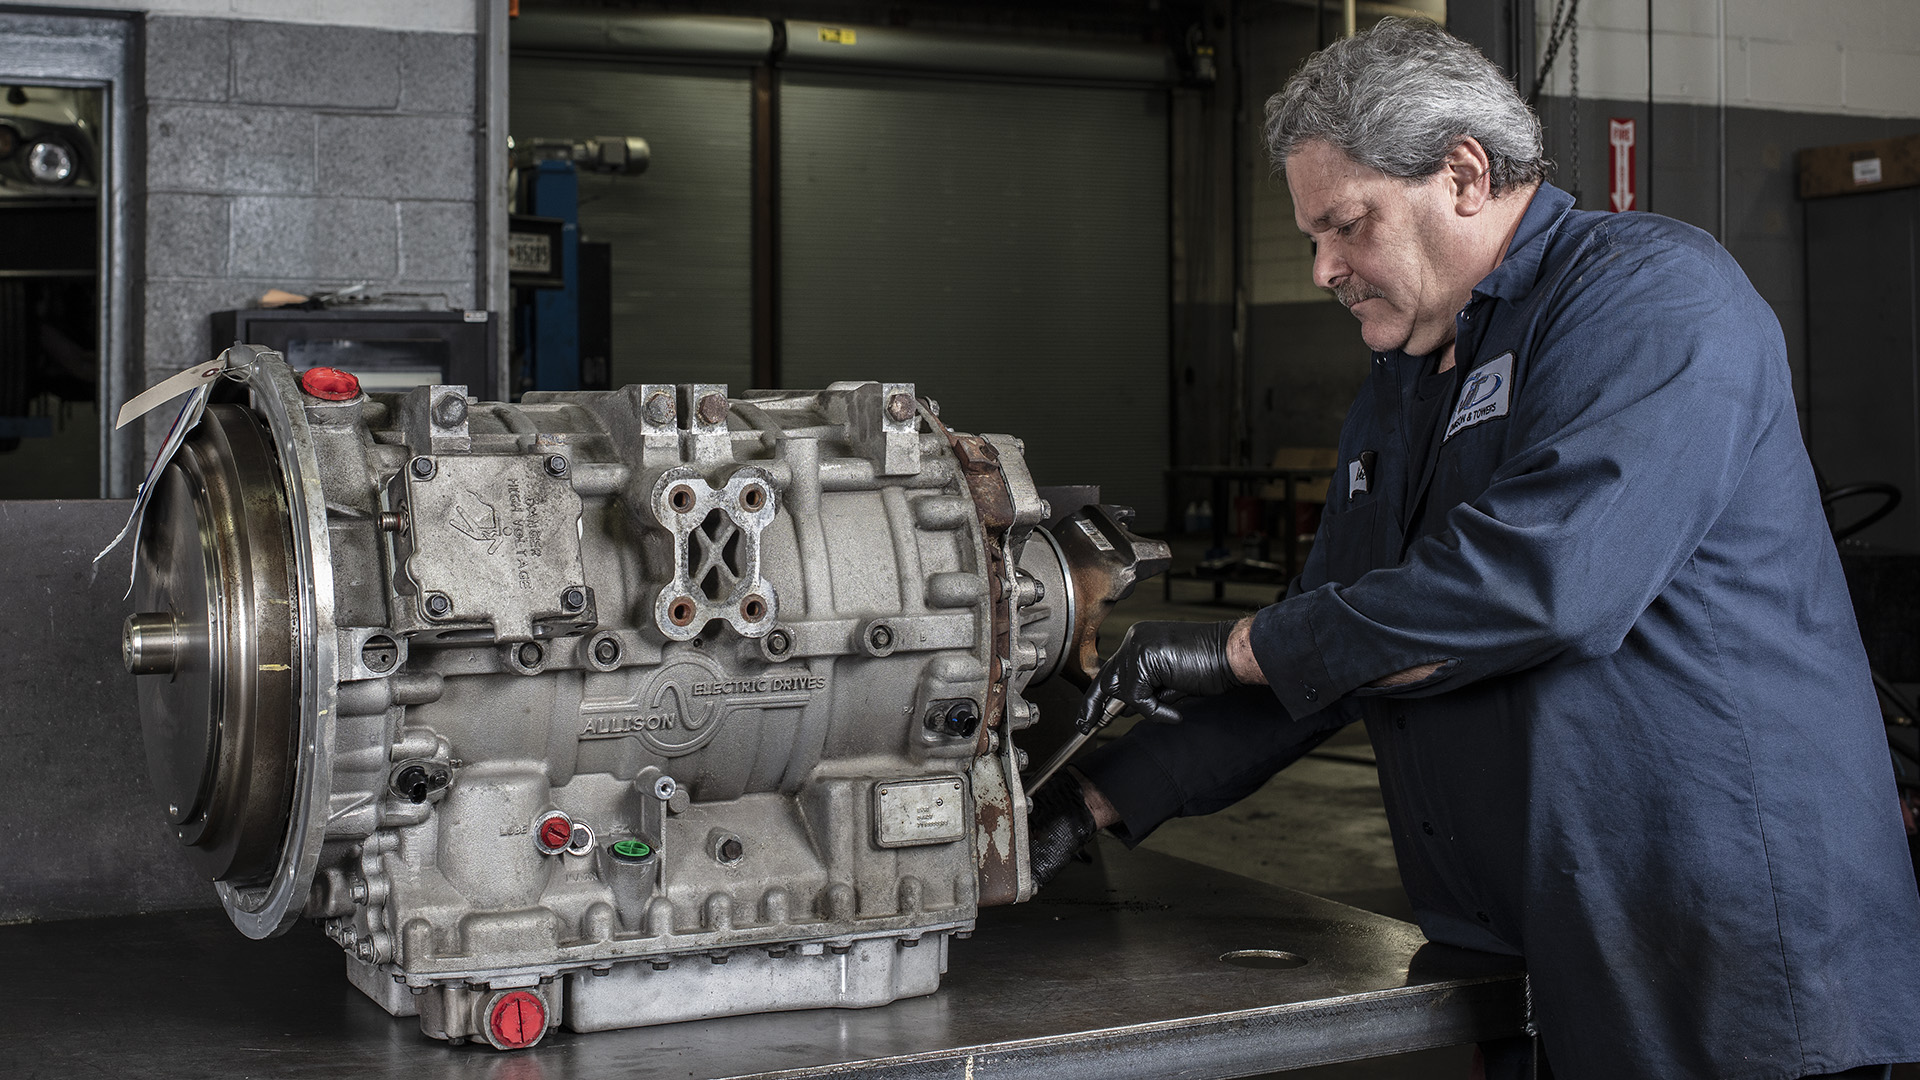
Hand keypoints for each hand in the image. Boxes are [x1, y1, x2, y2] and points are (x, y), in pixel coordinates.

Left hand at [1077, 620, 1242, 727]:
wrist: (1232, 654)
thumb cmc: (1210, 666)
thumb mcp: (1169, 681)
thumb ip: (1145, 690)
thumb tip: (1121, 710)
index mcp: (1140, 640)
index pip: (1111, 670)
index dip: (1097, 696)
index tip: (1087, 715)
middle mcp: (1134, 639)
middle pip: (1105, 679)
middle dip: (1094, 707)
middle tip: (1084, 727)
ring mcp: (1138, 645)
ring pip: (1124, 692)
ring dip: (1148, 707)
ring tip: (1173, 704)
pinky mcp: (1145, 658)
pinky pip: (1138, 698)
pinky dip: (1157, 710)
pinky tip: (1175, 712)